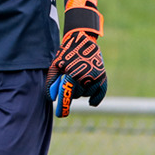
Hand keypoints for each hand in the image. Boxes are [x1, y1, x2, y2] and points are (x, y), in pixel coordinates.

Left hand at [45, 0, 106, 117]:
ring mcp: (96, 78)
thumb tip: (53, 99)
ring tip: (77, 77)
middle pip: (76, 95)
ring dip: (81, 91)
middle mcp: (86, 77)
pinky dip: (95, 99)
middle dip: (70, 91)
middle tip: (68, 81)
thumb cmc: (65, 53)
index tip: (61, 115)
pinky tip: (90, 103)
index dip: (63, 107)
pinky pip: (99, 94)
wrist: (83, 39)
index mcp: (73, 74)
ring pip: (86, 94)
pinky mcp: (102, 77)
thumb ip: (52, 82)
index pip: (67, 95)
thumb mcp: (55, 65)